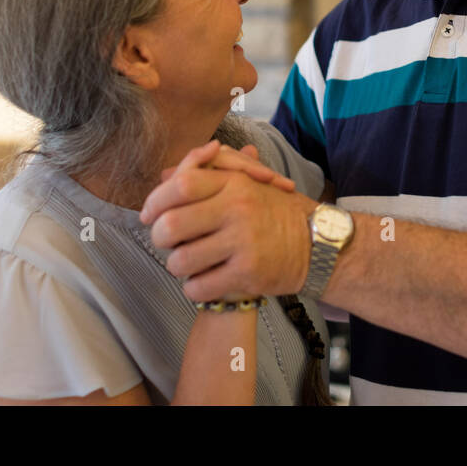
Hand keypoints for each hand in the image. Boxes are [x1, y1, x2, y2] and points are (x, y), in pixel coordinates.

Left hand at [139, 149, 316, 300]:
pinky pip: (199, 286)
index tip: (149, 215)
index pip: (180, 185)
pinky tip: (204, 282)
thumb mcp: (246, 183)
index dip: (155, 201)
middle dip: (160, 238)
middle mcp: (238, 208)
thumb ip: (206, 176)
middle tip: (167, 243)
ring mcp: (243, 241)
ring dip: (177, 265)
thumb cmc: (275, 212)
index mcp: (235, 183)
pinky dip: (194, 288)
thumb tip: (164, 176)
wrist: (317, 244)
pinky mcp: (247, 273)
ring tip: (189, 264)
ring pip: (180, 260)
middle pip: (171, 224)